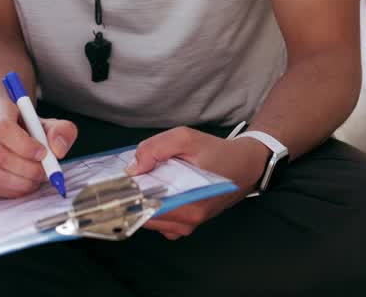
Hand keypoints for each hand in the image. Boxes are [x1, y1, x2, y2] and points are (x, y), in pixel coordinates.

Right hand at [0, 98, 76, 197]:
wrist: (11, 132)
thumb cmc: (30, 127)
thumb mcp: (50, 123)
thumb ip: (62, 131)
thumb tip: (57, 149)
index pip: (4, 128)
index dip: (25, 145)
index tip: (43, 153)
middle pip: (1, 155)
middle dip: (28, 168)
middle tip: (45, 171)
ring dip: (23, 181)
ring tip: (37, 176)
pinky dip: (14, 190)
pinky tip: (26, 182)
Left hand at [124, 127, 268, 239]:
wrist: (243, 165)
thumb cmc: (217, 152)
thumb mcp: (185, 138)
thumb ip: (156, 148)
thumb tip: (133, 168)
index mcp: (189, 205)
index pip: (144, 208)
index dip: (129, 192)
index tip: (121, 179)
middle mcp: (188, 222)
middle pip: (144, 214)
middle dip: (136, 194)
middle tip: (136, 173)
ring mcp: (187, 226)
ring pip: (149, 218)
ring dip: (144, 199)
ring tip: (151, 178)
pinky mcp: (186, 225)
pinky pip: (159, 219)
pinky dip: (153, 204)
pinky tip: (160, 187)